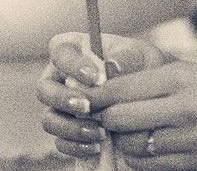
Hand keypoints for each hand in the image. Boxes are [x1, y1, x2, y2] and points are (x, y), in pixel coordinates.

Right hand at [39, 33, 171, 161]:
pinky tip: (97, 146)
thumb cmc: (142, 68)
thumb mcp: (141, 56)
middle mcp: (59, 78)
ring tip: (99, 132)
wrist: (152, 99)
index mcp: (73, 50)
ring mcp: (60, 107)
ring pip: (48, 119)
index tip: (96, 78)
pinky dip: (76, 146)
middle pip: (44, 88)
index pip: (59, 51)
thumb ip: (127, 57)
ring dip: (70, 127)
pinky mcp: (66, 132)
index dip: (72, 64)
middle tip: (88, 107)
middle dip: (63, 99)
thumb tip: (112, 66)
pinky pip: (60, 142)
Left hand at [43, 31, 196, 169]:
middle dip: (104, 119)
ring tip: (123, 132)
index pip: (122, 88)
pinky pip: (154, 165)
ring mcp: (192, 139)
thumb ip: (158, 78)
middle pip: (121, 118)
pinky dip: (140, 158)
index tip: (84, 97)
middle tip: (100, 117)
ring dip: (122, 140)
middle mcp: (185, 108)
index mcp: (181, 78)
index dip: (96, 95)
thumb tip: (114, 82)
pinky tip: (142, 148)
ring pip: (134, 145)